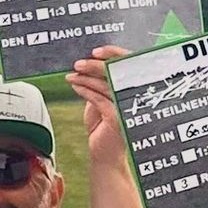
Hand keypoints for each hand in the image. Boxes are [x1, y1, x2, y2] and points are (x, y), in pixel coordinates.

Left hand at [65, 45, 127, 164]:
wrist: (105, 156)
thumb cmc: (104, 128)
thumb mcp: (101, 101)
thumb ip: (99, 85)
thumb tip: (88, 66)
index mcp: (134, 89)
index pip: (128, 65)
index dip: (114, 54)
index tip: (97, 51)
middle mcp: (135, 97)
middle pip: (118, 71)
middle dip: (96, 64)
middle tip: (79, 63)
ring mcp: (127, 107)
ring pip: (106, 84)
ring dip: (86, 77)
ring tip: (72, 75)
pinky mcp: (116, 117)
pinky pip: (98, 98)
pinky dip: (85, 90)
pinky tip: (75, 86)